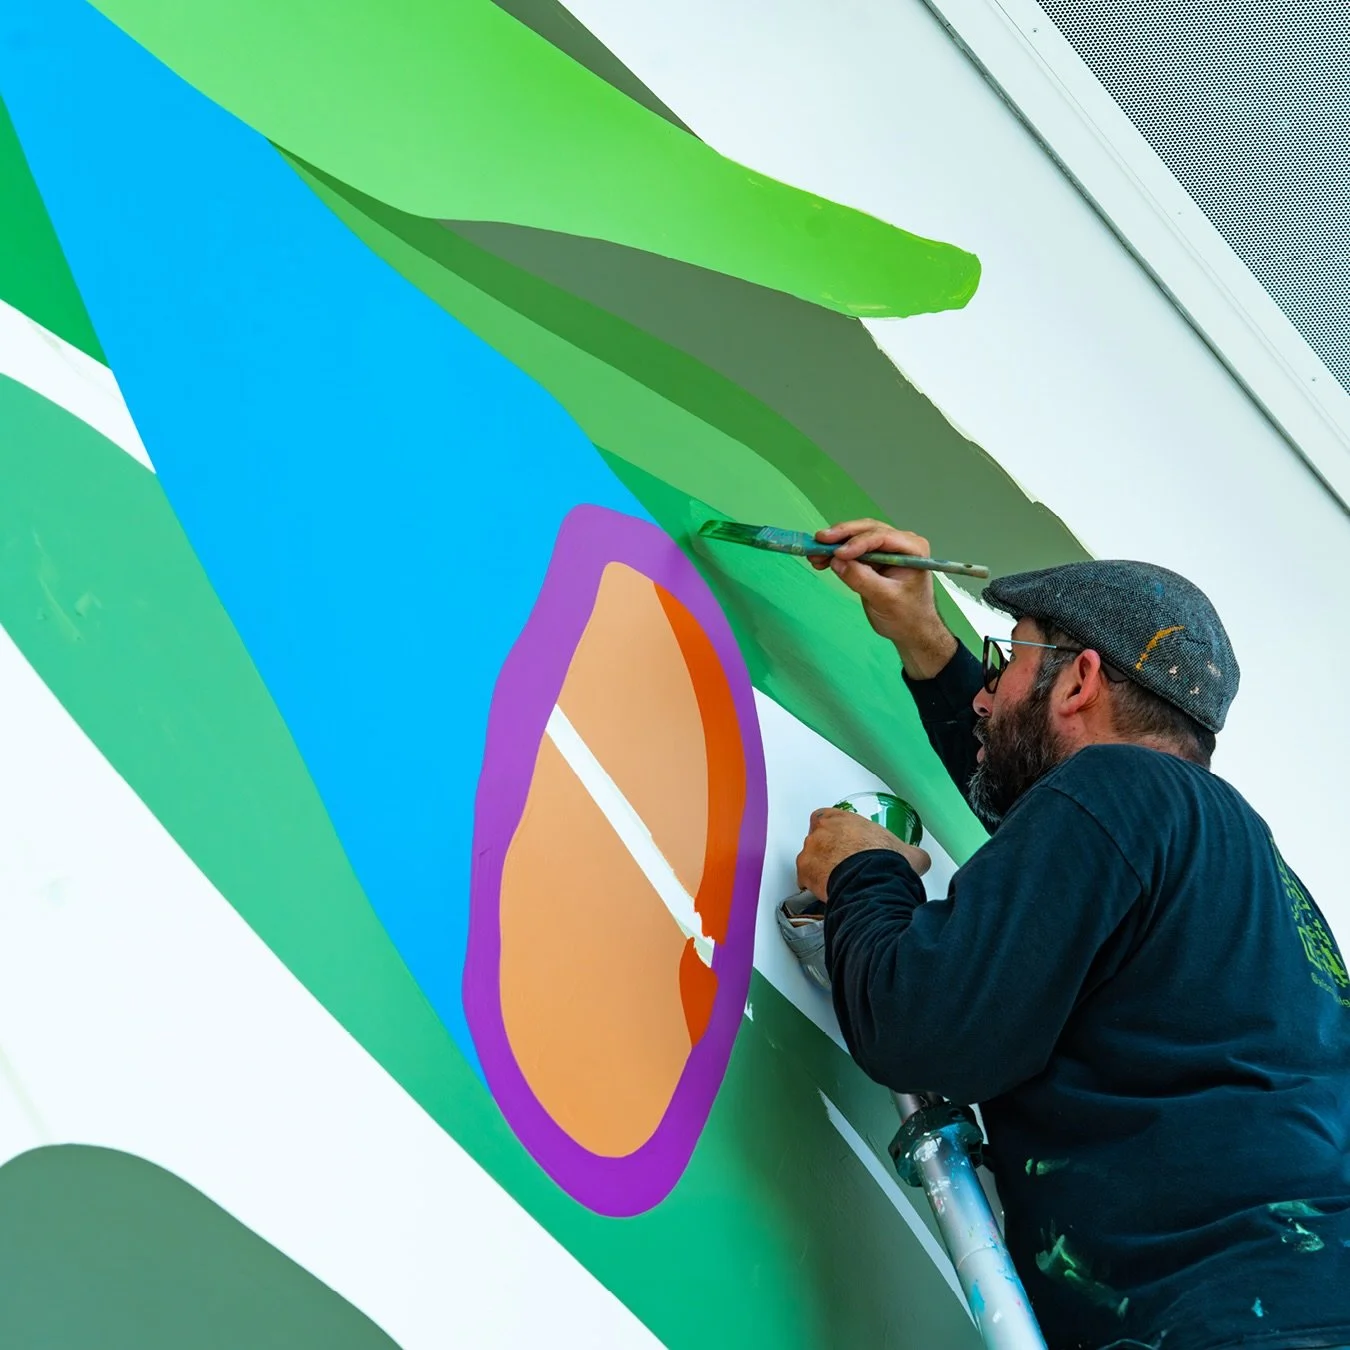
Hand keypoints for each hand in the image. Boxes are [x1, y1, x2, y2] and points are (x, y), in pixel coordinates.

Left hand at [796, 807, 930, 901]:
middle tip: (840, 864)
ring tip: (834, 882)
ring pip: (808, 858)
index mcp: (843, 818)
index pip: (826, 816)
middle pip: (816, 837)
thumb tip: (920, 859)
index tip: (840, 841)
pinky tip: (826, 893)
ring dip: (818, 868)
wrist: (872, 879)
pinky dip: (812, 886)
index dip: (832, 830)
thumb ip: (910, 852)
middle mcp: (823, 830)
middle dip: (826, 850)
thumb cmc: (885, 861)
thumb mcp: (907, 852)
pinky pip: (804, 879)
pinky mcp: (805, 870)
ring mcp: (811, 850)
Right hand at [811, 520, 957, 677]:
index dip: (858, 542)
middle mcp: (901, 543)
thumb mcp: (884, 599)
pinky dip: (836, 553)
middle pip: (867, 530)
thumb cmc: (906, 616)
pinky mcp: (873, 558)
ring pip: (857, 537)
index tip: (838, 553)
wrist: (911, 631)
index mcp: (912, 549)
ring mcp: (886, 549)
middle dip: (842, 536)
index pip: (882, 537)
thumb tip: (837, 561)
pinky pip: (852, 550)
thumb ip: (861, 578)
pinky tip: (820, 559)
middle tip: (819, 540)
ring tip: (814, 552)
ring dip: (835, 543)